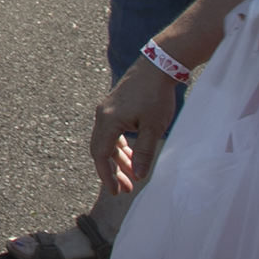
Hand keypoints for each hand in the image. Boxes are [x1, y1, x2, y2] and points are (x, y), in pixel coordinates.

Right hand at [91, 60, 179, 196]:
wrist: (157, 67)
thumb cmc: (156, 95)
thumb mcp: (154, 127)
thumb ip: (144, 151)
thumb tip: (139, 174)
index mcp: (108, 121)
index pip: (100, 154)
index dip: (106, 175)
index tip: (116, 192)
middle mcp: (102, 115)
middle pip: (101, 149)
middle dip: (112, 171)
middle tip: (126, 189)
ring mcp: (107, 110)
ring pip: (107, 141)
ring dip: (118, 160)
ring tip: (133, 176)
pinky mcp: (115, 107)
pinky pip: (112, 132)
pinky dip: (120, 147)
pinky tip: (131, 156)